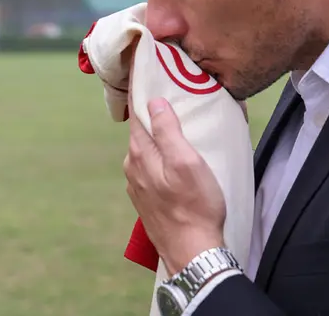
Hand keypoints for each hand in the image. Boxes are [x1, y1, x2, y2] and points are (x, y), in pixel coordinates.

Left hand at [123, 97, 226, 276]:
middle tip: (174, 98)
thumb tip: (154, 102)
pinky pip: (152, 169)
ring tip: (180, 128)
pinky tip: (176, 161)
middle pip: (142, 132)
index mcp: (140, 154)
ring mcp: (138, 186)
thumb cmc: (195, 206)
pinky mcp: (147, 201)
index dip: (144, 95)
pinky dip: (161, 158)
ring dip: (159, 139)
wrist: (192, 252)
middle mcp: (133, 168)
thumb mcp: (187, 162)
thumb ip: (168, 131)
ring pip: (147, 152)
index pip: (137, 115)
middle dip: (154, 115)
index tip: (149, 76)